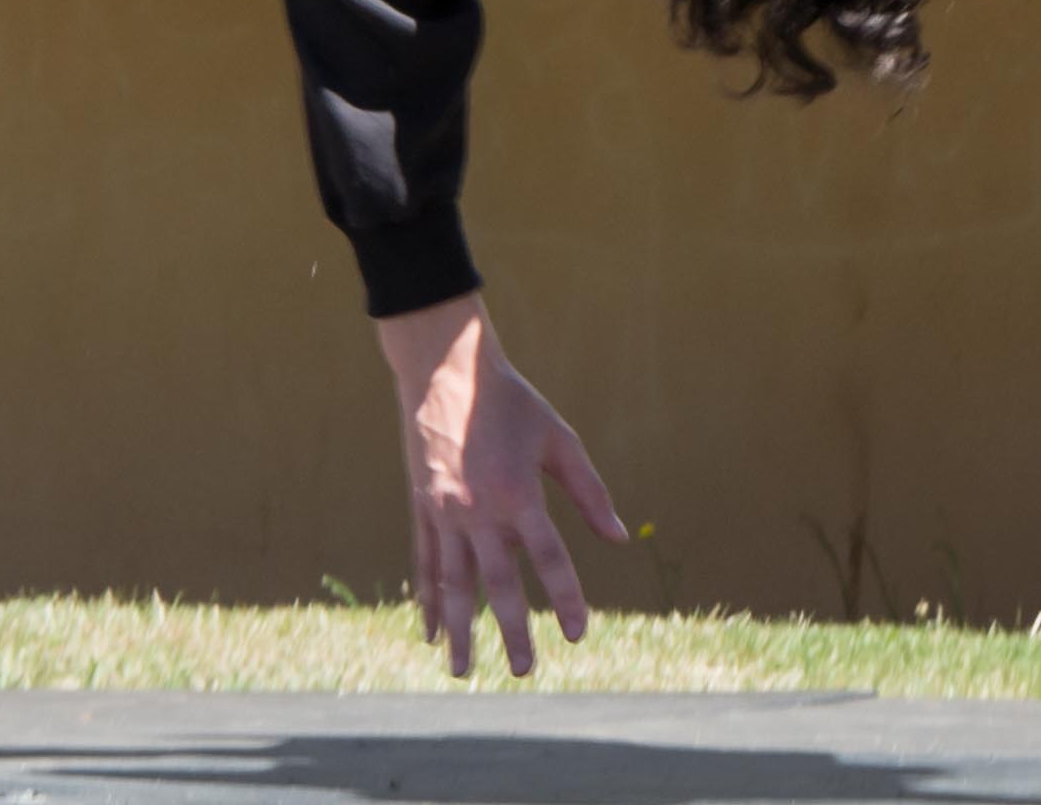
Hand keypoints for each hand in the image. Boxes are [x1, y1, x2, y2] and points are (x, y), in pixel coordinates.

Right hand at [375, 296, 623, 677]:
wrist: (443, 368)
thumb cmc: (510, 402)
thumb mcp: (557, 438)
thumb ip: (589, 491)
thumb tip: (619, 538)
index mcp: (516, 492)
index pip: (548, 558)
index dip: (566, 598)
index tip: (577, 634)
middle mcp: (476, 509)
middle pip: (498, 583)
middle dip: (512, 631)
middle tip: (524, 670)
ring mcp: (443, 511)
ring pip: (452, 583)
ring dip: (460, 630)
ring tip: (462, 671)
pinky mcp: (421, 508)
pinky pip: (424, 563)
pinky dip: (427, 600)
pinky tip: (430, 632)